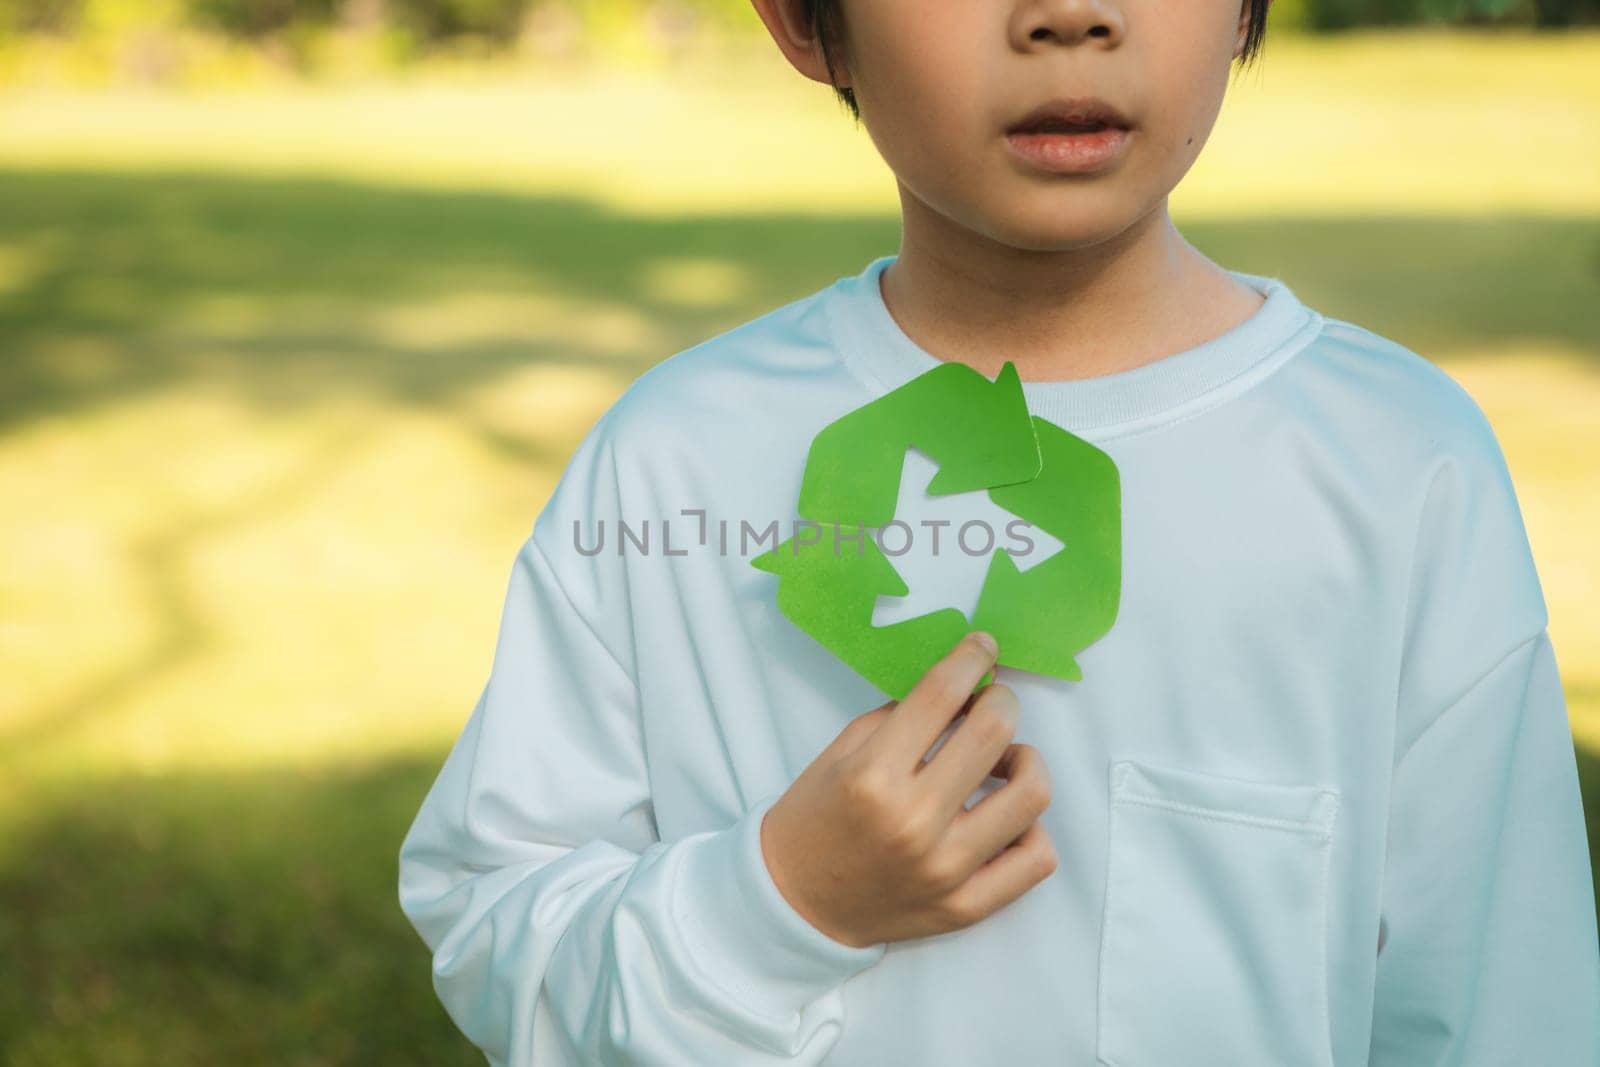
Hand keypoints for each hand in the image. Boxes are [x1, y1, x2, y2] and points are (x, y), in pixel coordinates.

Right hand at [760, 631, 1057, 947]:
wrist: (797, 903)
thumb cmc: (815, 817)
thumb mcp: (841, 751)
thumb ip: (902, 716)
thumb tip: (964, 685)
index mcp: (873, 776)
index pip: (942, 694)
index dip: (972, 656)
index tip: (984, 646)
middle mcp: (914, 821)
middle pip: (994, 732)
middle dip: (1001, 701)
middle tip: (991, 703)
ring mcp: (946, 870)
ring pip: (1031, 795)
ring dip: (1025, 761)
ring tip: (1003, 762)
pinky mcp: (966, 907)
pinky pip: (1035, 858)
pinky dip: (1031, 828)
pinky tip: (1007, 818)